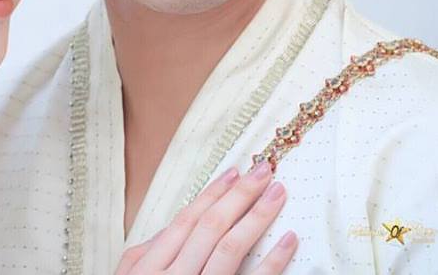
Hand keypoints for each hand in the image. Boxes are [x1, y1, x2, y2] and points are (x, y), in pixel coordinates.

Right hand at [115, 162, 295, 274]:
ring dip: (257, 217)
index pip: (186, 221)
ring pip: (230, 249)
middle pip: (210, 228)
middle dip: (239, 196)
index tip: (235, 172)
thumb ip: (148, 254)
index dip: (211, 195)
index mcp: (148, 267)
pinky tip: (289, 241)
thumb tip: (178, 223)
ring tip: (278, 194)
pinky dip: (272, 261)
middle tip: (264, 172)